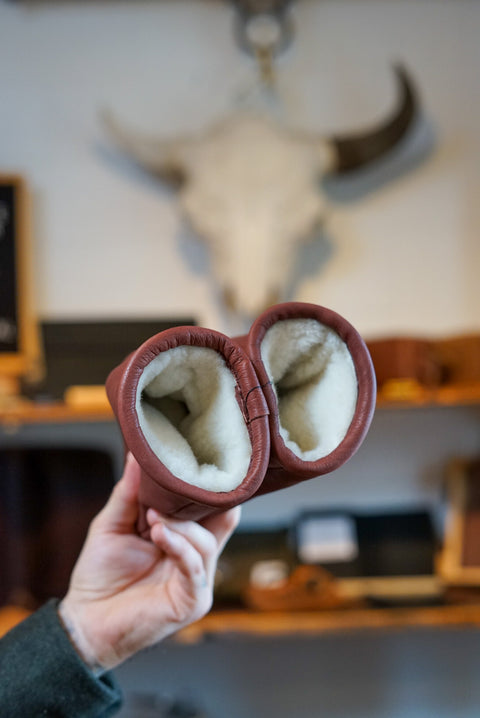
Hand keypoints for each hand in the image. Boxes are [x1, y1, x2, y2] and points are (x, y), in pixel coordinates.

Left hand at [59, 453, 239, 670]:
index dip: (207, 485)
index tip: (190, 460)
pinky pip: (194, 567)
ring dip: (180, 525)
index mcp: (184, 537)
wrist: (85, 620)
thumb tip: (136, 454)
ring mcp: (196, 579)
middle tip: (180, 485)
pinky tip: (159, 534)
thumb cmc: (100, 574)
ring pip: (206, 542)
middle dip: (204, 500)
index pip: (213, 506)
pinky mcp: (191, 601)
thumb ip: (129, 492)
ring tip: (153, 518)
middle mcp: (196, 555)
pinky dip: (178, 546)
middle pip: (225, 519)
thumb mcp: (113, 523)